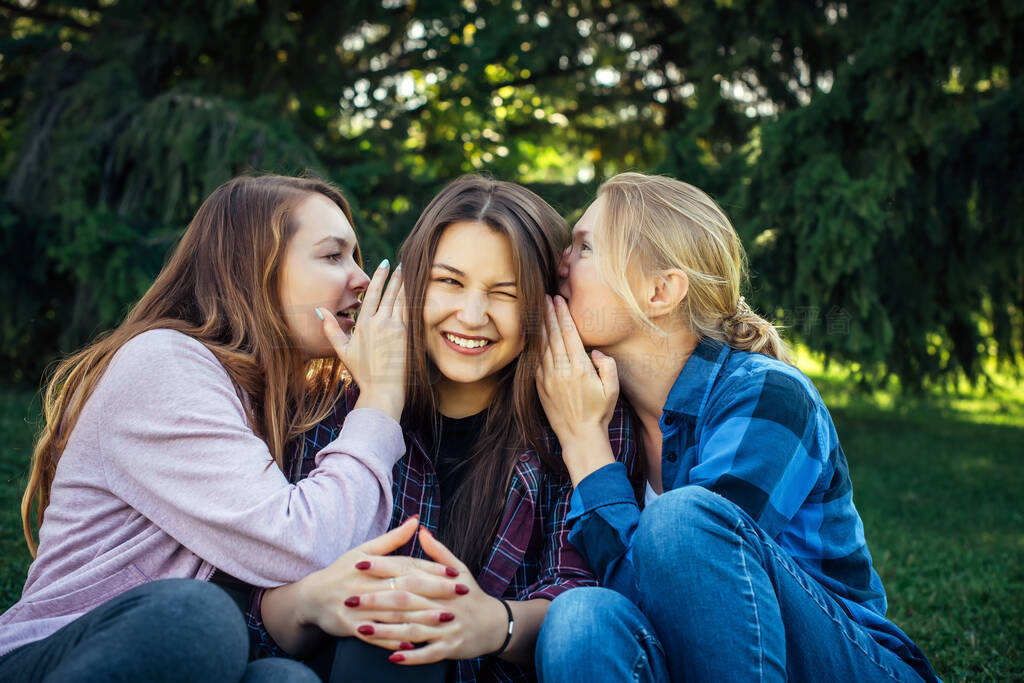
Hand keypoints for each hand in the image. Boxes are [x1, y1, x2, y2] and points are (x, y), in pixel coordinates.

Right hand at [287, 516, 463, 642]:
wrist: (310, 597)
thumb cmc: (342, 571)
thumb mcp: (364, 550)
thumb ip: (393, 539)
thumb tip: (417, 520)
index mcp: (374, 565)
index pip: (408, 566)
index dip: (433, 570)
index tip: (456, 574)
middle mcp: (367, 584)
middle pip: (406, 588)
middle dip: (435, 591)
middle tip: (461, 594)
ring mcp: (358, 607)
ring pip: (394, 613)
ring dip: (421, 616)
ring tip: (445, 618)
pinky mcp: (350, 627)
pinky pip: (374, 636)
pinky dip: (393, 641)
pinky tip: (413, 644)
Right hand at [319, 260, 406, 419]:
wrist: (382, 388)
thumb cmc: (362, 372)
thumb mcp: (342, 350)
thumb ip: (331, 328)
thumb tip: (318, 310)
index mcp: (364, 323)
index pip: (373, 293)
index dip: (380, 277)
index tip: (385, 264)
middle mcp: (380, 322)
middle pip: (390, 293)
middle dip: (396, 277)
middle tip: (402, 263)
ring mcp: (395, 328)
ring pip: (402, 301)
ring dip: (406, 286)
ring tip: (411, 272)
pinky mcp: (406, 336)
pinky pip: (411, 313)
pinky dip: (414, 301)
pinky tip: (417, 293)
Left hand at [360, 526, 508, 664]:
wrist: (496, 625)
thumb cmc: (472, 595)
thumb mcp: (460, 569)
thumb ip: (437, 552)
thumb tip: (420, 528)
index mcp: (442, 582)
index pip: (408, 571)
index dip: (383, 567)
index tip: (359, 564)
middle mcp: (444, 603)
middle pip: (406, 600)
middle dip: (376, 599)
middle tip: (350, 598)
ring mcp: (447, 627)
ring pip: (413, 628)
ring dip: (386, 629)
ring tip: (361, 629)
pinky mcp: (450, 648)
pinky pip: (428, 653)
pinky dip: (411, 655)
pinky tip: (392, 656)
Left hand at [536, 295, 617, 482]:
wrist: (579, 437)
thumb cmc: (599, 413)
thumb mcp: (613, 389)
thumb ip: (608, 366)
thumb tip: (596, 352)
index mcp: (580, 368)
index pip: (569, 334)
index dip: (563, 315)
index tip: (559, 300)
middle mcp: (561, 370)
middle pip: (553, 335)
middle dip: (548, 314)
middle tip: (544, 296)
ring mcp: (548, 378)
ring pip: (542, 345)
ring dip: (541, 326)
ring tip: (538, 309)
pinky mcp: (540, 386)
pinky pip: (536, 360)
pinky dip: (535, 344)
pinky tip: (535, 335)